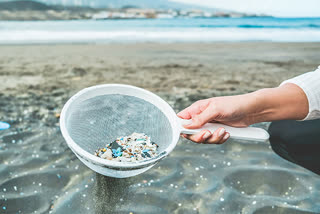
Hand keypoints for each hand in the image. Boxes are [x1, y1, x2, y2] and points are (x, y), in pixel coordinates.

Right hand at [177, 83, 308, 143]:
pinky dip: (220, 139)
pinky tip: (227, 133)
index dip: (181, 127)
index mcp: (197, 109)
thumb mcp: (215, 109)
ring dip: (213, 138)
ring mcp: (209, 126)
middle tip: (208, 134)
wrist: (250, 111)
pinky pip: (213, 141)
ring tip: (223, 131)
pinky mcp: (217, 132)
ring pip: (203, 139)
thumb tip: (186, 125)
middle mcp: (201, 118)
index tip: (187, 132)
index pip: (181, 119)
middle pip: (190, 133)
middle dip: (199, 136)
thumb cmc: (233, 104)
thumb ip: (200, 118)